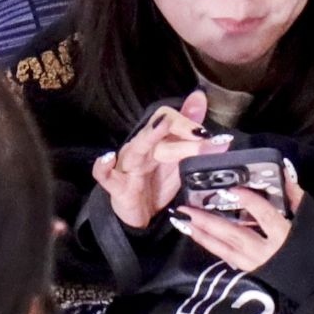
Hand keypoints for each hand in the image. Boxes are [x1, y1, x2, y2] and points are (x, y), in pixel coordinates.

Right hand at [97, 91, 217, 229]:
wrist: (140, 215)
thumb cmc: (157, 183)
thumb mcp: (178, 159)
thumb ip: (190, 132)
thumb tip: (201, 98)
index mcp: (157, 140)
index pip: (170, 119)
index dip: (189, 123)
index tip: (210, 135)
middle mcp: (141, 148)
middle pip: (159, 132)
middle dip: (183, 136)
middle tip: (205, 140)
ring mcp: (127, 165)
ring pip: (137, 147)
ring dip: (150, 137)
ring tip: (161, 125)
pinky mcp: (117, 186)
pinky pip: (104, 175)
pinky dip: (103, 166)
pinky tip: (107, 159)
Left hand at [173, 163, 305, 274]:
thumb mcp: (313, 218)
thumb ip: (295, 195)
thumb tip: (282, 171)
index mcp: (286, 236)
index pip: (265, 215)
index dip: (249, 201)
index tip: (232, 188)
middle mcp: (267, 252)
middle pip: (234, 235)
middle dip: (208, 222)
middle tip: (185, 210)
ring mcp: (258, 264)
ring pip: (225, 250)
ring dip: (203, 236)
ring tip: (184, 223)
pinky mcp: (254, 271)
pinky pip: (229, 258)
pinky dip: (213, 247)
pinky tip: (201, 237)